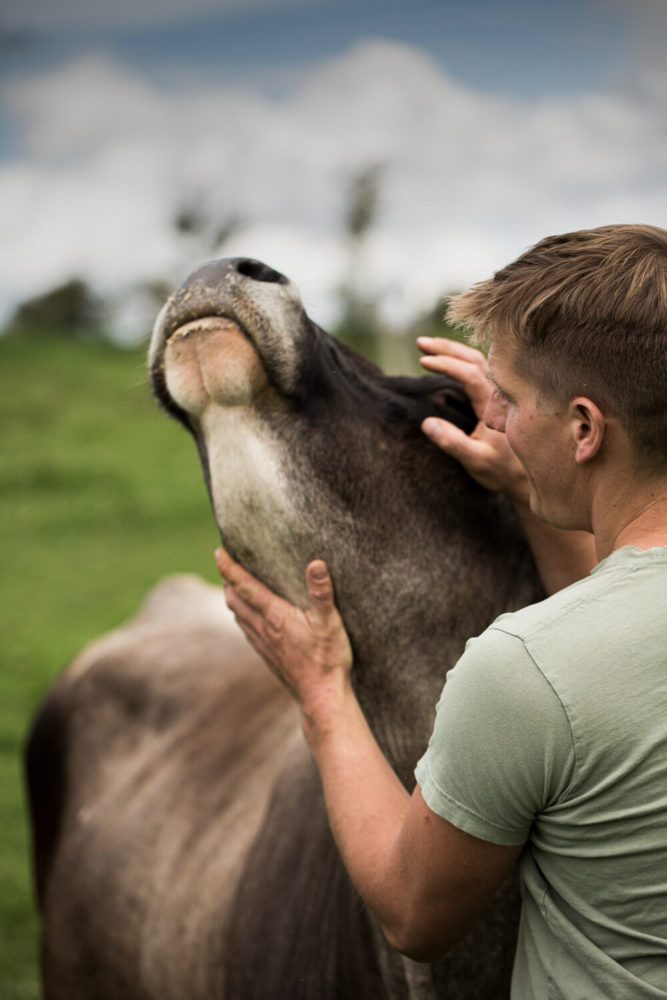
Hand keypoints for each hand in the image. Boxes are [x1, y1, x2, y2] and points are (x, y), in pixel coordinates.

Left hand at [214, 548, 353, 715]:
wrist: (320, 697)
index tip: (219, 552)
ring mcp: (263, 643)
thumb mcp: (330, 622)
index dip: (229, 568)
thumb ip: (322, 592)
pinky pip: (247, 630)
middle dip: (228, 580)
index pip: (245, 586)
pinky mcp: (267, 655)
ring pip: (238, 616)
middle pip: (234, 600)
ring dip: (233, 598)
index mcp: (275, 616)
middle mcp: (263, 628)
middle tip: (226, 563)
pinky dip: (242, 616)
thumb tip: (317, 563)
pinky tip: (249, 617)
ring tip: (234, 585)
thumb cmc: (328, 658)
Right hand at [417, 337, 528, 504]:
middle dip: (446, 349)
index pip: (469, 373)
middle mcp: (500, 393)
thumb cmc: (502, 469)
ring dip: (453, 351)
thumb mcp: (476, 460)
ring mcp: (500, 393)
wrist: (526, 475)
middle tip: (420, 344)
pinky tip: (446, 362)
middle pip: (474, 359)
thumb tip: (427, 423)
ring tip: (429, 347)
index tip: (422, 361)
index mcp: (495, 404)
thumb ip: (453, 443)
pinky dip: (461, 360)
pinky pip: (480, 370)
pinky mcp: (497, 397)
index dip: (446, 365)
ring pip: (478, 361)